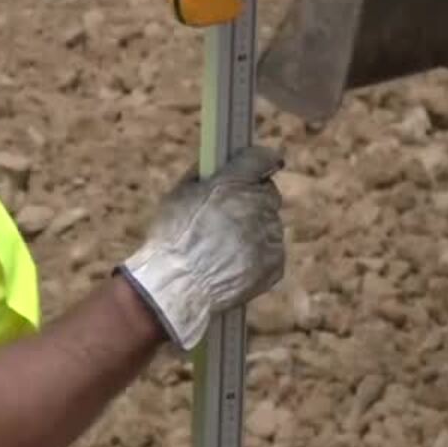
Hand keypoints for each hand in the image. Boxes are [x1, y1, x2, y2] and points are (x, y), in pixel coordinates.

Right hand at [117, 145, 287, 351]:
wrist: (178, 287)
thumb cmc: (172, 240)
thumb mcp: (178, 195)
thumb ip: (203, 174)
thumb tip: (216, 163)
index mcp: (233, 184)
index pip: (263, 158)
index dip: (260, 161)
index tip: (260, 164)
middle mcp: (257, 206)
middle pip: (267, 194)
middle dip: (252, 200)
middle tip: (228, 215)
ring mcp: (269, 236)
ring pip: (269, 224)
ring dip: (253, 230)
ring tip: (223, 247)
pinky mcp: (275, 263)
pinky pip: (271, 251)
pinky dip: (257, 256)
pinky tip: (232, 263)